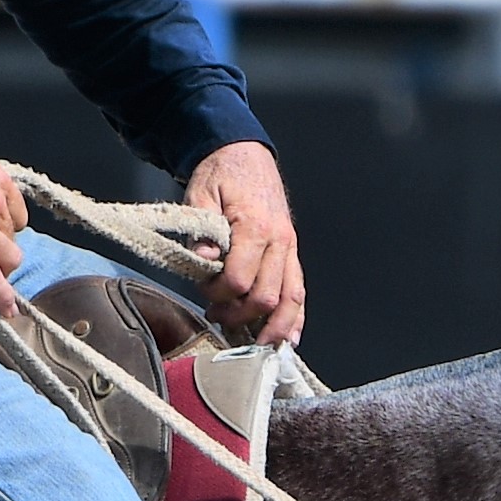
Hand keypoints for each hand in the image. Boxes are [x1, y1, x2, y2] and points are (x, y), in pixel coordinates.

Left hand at [184, 142, 304, 346]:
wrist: (243, 154)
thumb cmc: (221, 174)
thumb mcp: (201, 194)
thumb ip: (202, 231)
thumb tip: (205, 259)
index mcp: (256, 227)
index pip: (240, 279)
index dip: (219, 294)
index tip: (203, 292)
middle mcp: (280, 241)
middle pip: (266, 296)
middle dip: (239, 314)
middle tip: (216, 315)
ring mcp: (290, 248)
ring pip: (292, 299)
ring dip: (273, 327)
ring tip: (255, 346)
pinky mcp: (292, 253)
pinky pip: (299, 290)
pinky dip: (295, 317)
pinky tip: (288, 338)